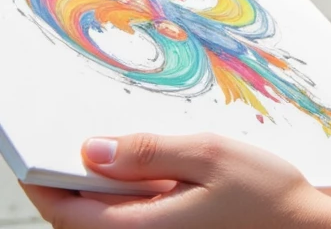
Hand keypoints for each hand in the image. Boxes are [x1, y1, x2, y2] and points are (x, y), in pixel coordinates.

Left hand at [23, 133, 324, 227]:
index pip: (67, 212)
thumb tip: (93, 150)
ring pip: (103, 223)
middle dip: (70, 184)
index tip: (33, 155)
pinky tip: (145, 174)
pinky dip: (124, 199)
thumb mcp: (208, 155)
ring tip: (113, 152)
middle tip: (76, 142)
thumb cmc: (264, 195)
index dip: (44, 183)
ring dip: (98, 191)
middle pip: (80, 221)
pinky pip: (129, 224)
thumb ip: (148, 152)